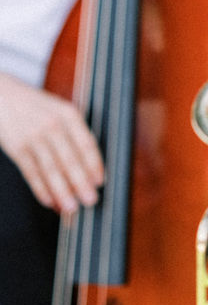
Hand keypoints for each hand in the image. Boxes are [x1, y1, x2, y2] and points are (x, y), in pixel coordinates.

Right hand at [0, 74, 104, 212]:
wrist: (3, 96)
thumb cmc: (37, 106)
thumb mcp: (60, 110)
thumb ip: (75, 133)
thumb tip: (89, 165)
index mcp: (68, 114)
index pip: (86, 143)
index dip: (94, 164)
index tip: (100, 181)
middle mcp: (52, 125)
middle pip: (69, 159)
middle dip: (81, 183)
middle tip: (90, 200)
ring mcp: (33, 137)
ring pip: (50, 169)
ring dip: (62, 191)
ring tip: (71, 208)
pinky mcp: (17, 148)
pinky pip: (31, 172)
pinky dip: (41, 189)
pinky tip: (50, 201)